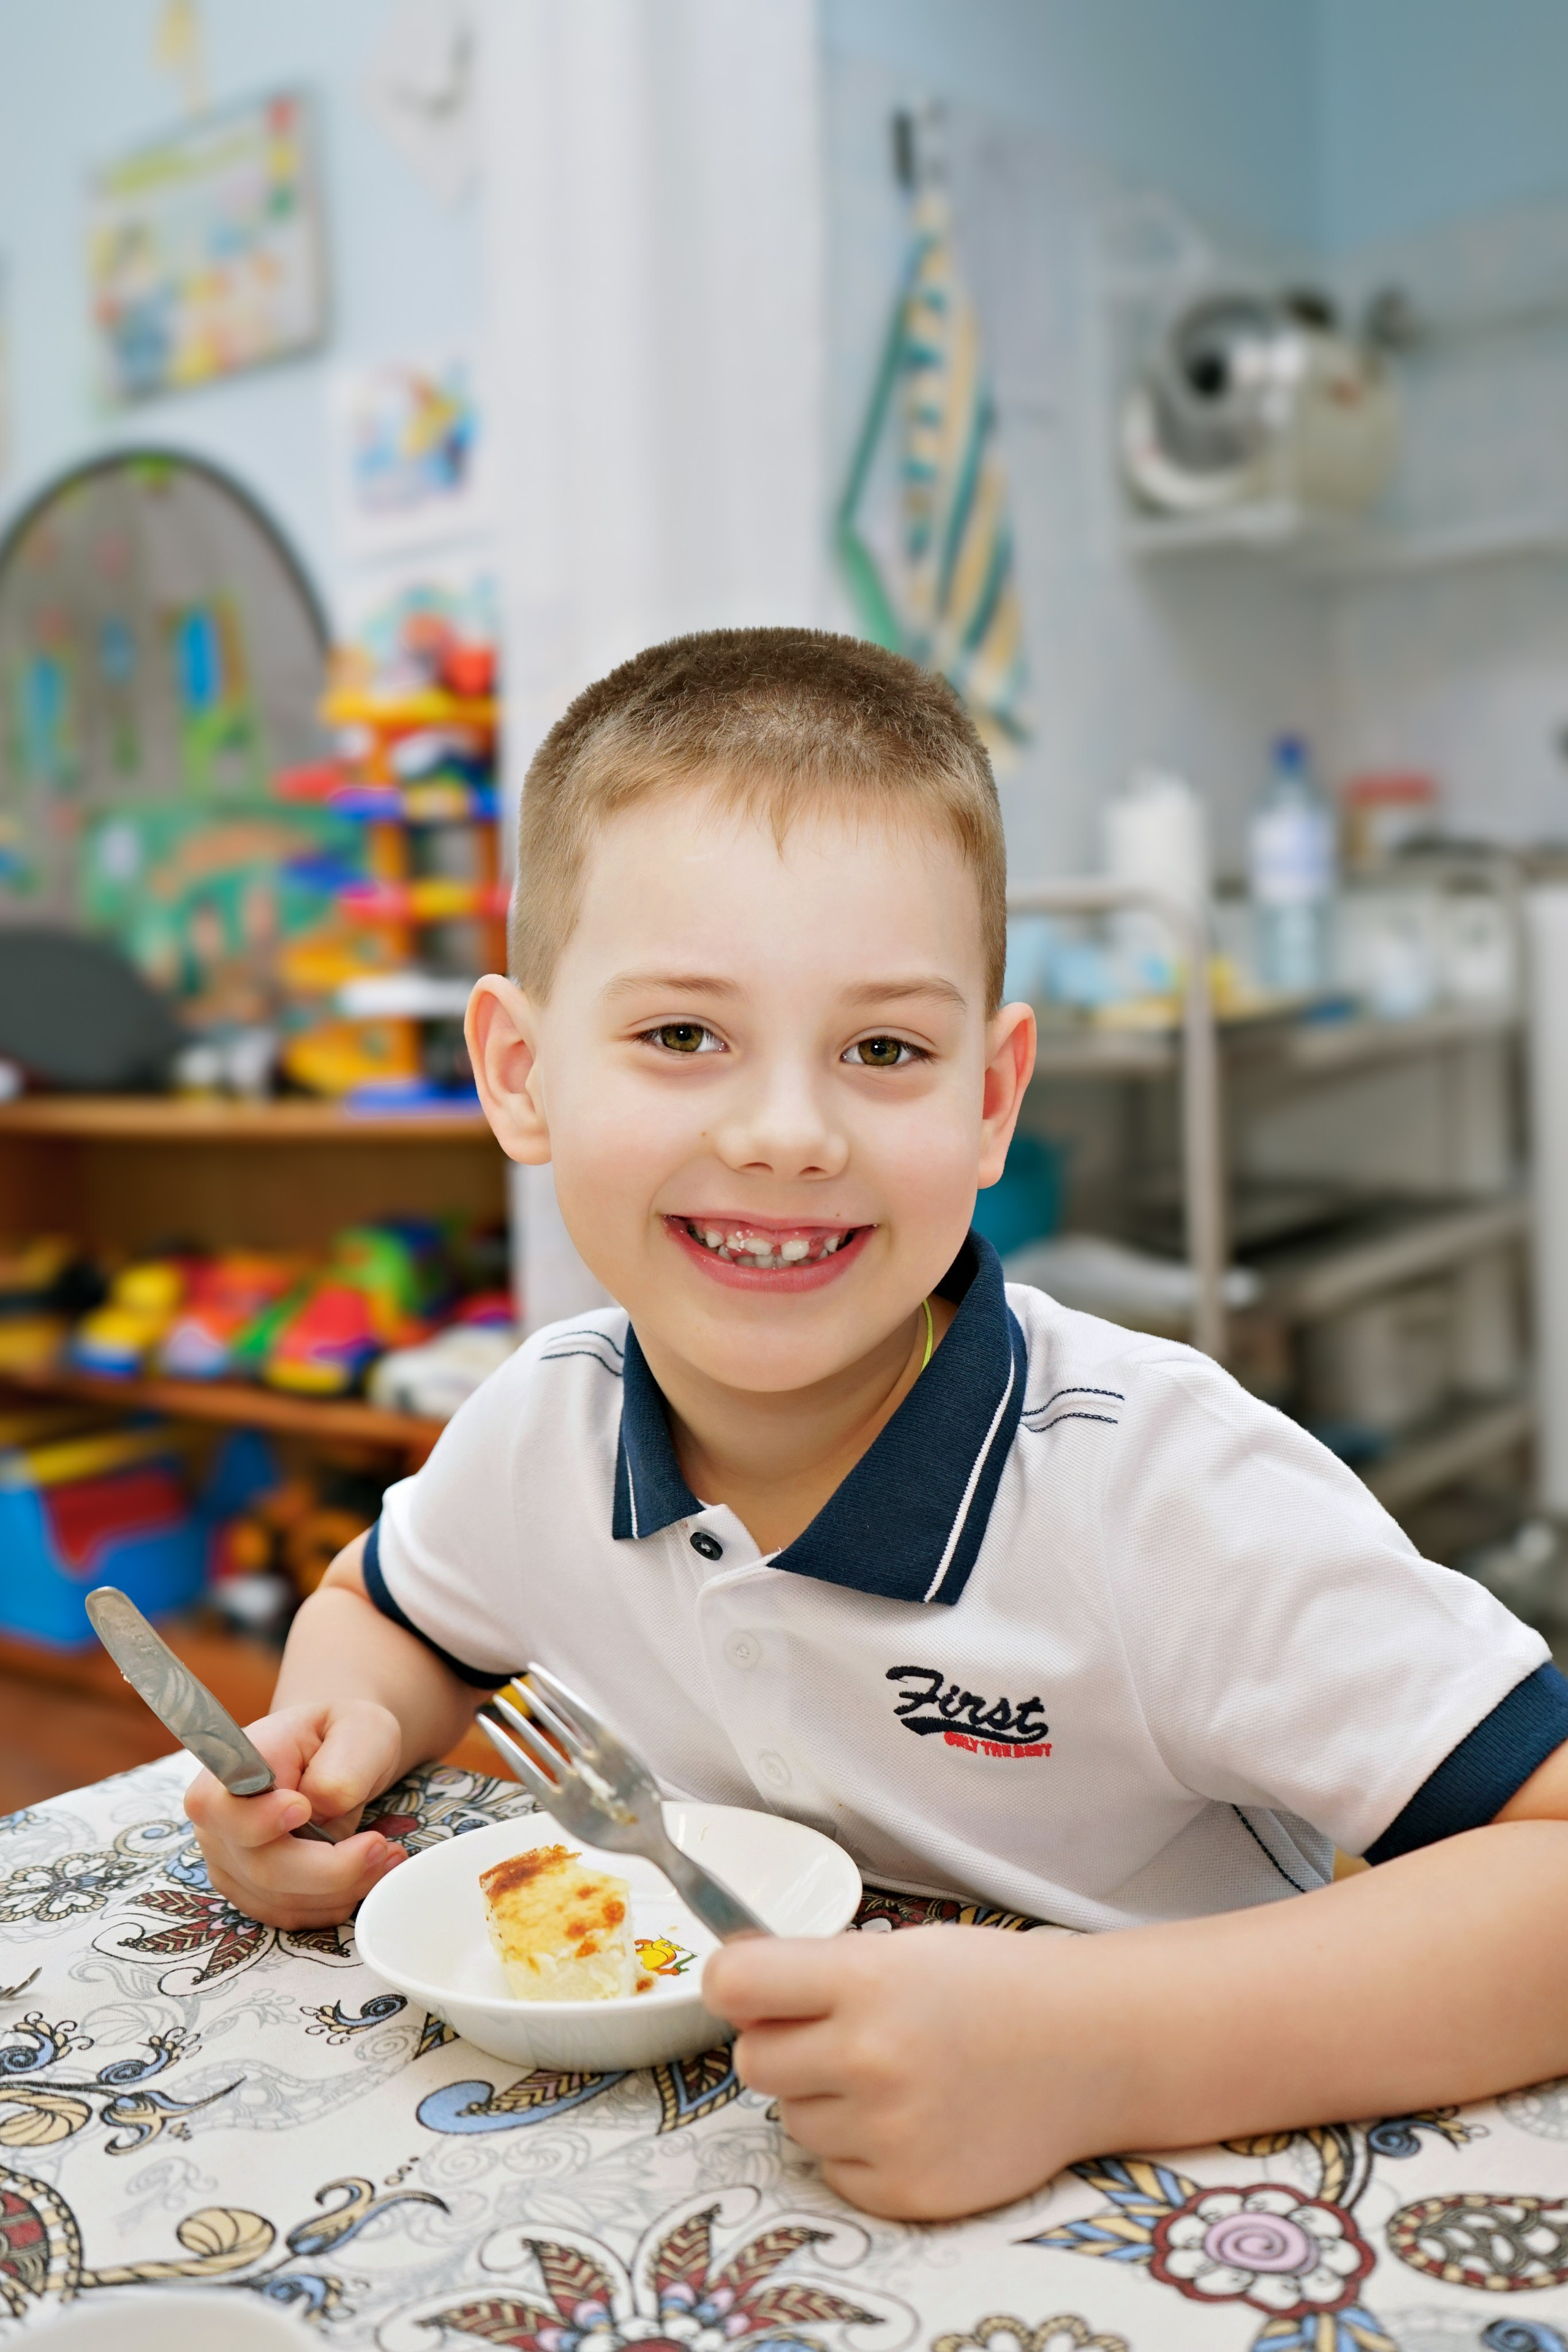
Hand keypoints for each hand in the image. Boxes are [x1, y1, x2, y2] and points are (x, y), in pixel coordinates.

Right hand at [184, 1700, 408, 1928]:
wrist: (337, 1754)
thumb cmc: (343, 1735)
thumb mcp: (358, 1729)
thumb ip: (341, 1766)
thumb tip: (320, 1805)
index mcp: (231, 1768)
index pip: (220, 1807)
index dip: (257, 1819)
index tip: (303, 1808)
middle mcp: (218, 1821)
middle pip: (261, 1867)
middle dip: (330, 1868)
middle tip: (379, 1844)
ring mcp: (231, 1862)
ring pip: (280, 1900)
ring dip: (342, 1888)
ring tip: (386, 1854)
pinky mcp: (252, 1891)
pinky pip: (291, 1914)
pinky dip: (334, 1901)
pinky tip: (366, 1873)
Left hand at [704, 1923, 1095, 2219]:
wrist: (1088, 2049)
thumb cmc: (992, 1988)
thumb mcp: (903, 1950)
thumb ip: (814, 1970)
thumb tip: (727, 1983)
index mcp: (865, 1981)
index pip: (733, 1985)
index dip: (732, 1985)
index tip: (747, 1989)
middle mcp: (870, 2058)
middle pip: (753, 2061)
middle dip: (784, 2046)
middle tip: (842, 2035)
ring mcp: (889, 2132)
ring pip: (792, 2120)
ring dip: (825, 2100)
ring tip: (895, 2076)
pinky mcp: (907, 2191)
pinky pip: (833, 2172)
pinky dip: (859, 2150)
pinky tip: (912, 2118)